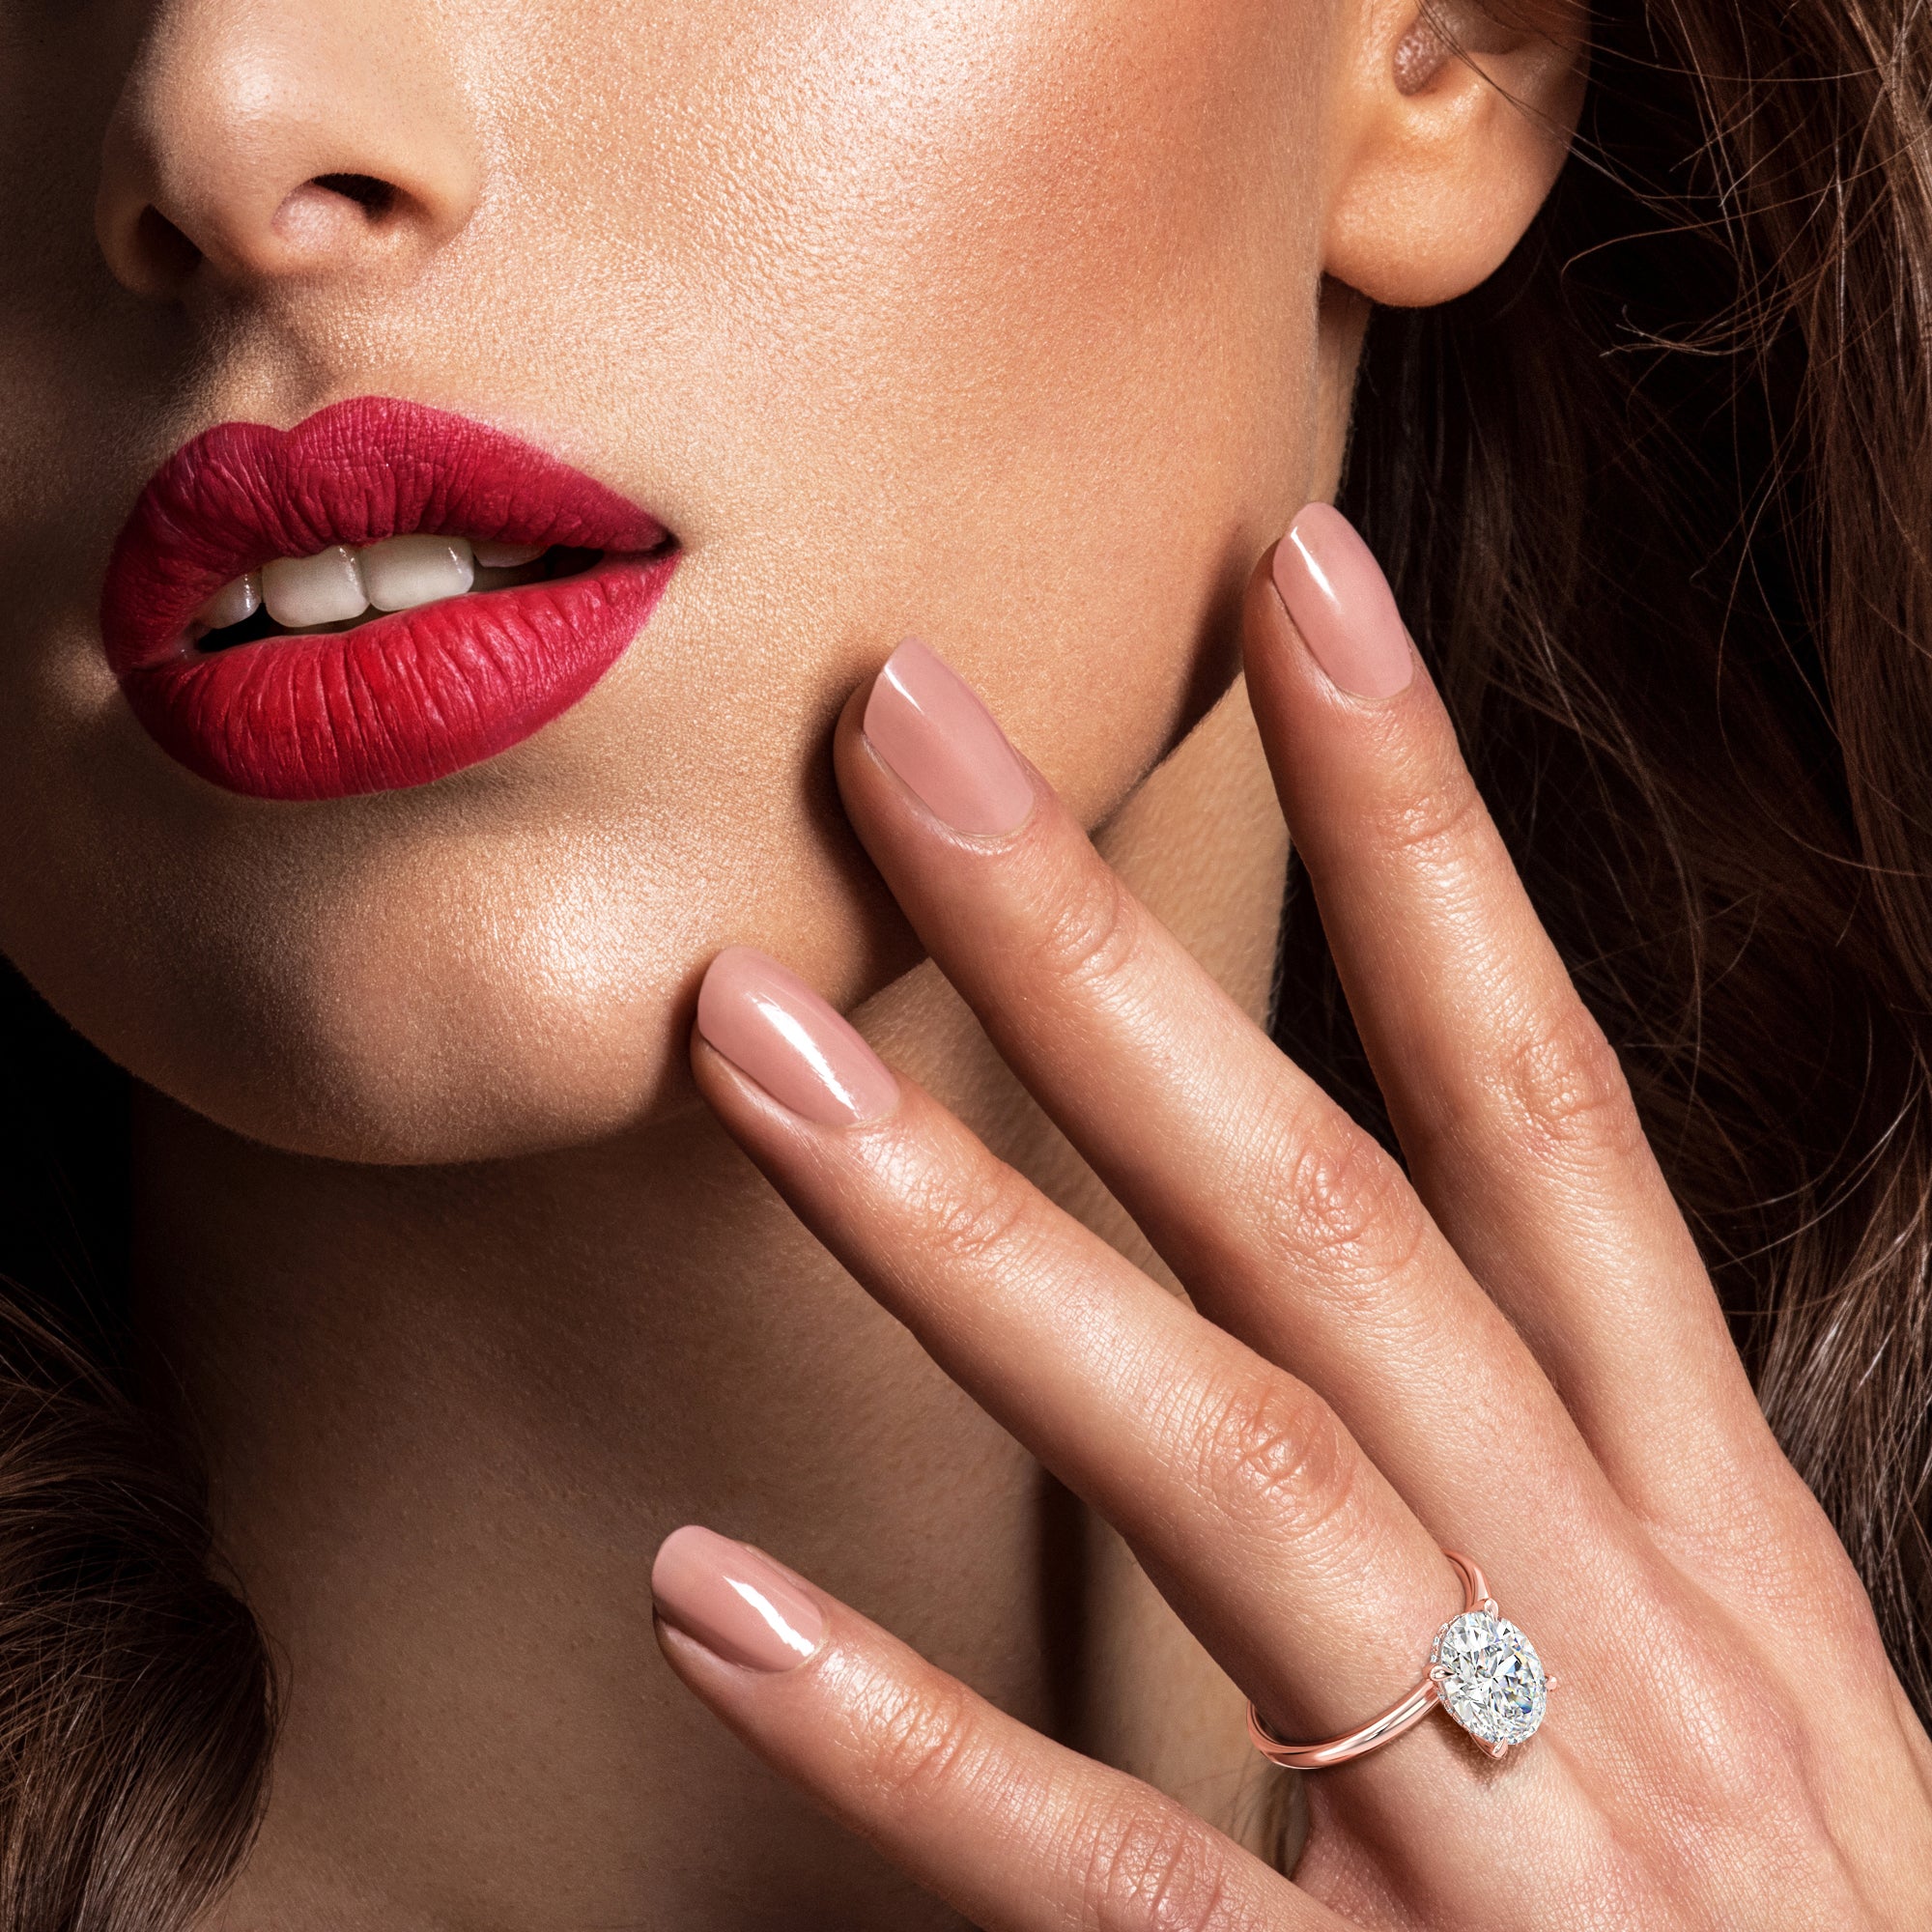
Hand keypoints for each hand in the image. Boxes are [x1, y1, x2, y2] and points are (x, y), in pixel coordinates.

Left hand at [655, 506, 1931, 1927]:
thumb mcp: (1715, 1692)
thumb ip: (1536, 1508)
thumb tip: (1328, 1326)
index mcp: (1694, 1527)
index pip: (1539, 1103)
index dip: (1428, 826)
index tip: (1299, 587)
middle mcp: (1621, 1635)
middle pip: (1333, 1215)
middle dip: (1113, 954)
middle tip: (904, 727)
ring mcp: (1521, 1843)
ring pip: (1227, 1465)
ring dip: (970, 1239)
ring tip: (753, 1047)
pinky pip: (1120, 1875)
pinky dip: (909, 1735)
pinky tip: (710, 1590)